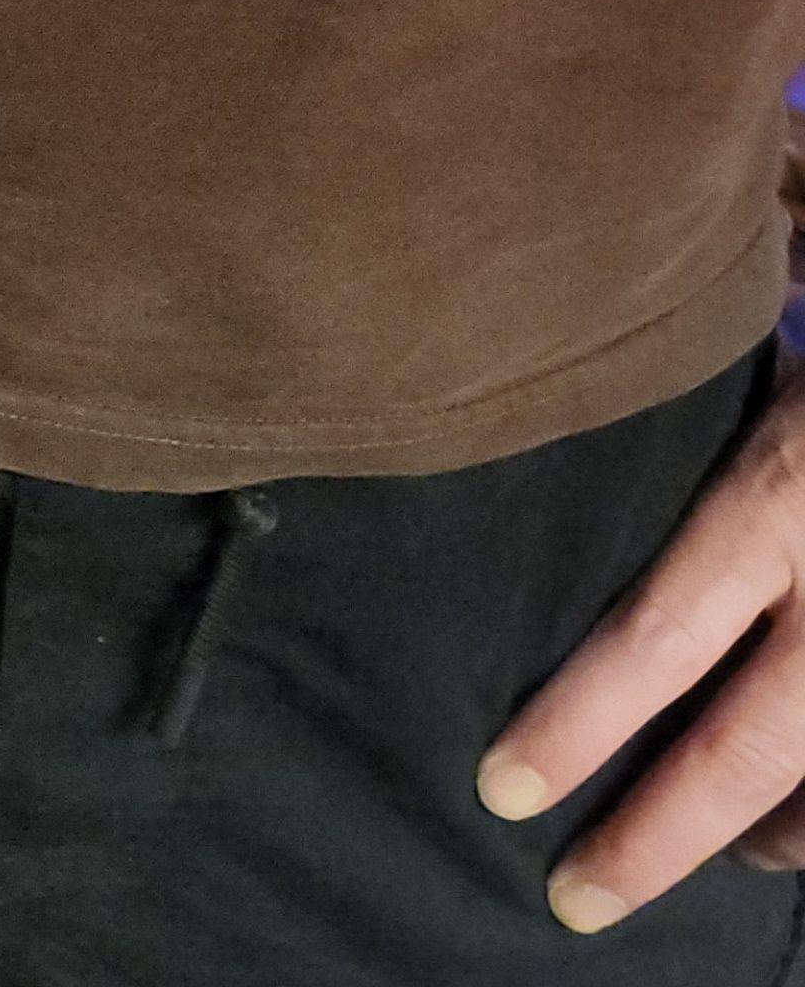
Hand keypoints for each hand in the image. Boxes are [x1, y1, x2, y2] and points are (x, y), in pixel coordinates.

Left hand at [480, 363, 804, 931]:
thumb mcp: (751, 377)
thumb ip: (672, 449)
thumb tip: (540, 493)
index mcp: (780, 501)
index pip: (661, 638)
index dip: (579, 725)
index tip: (501, 790)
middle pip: (754, 749)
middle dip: (659, 836)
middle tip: (575, 899)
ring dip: (775, 835)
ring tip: (718, 857)